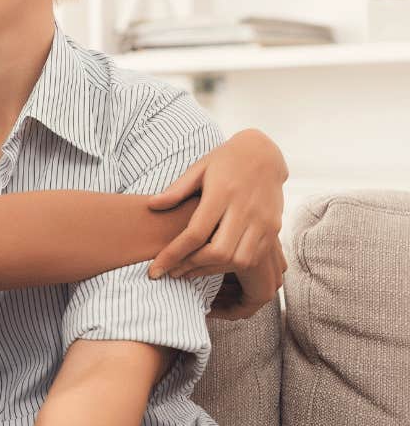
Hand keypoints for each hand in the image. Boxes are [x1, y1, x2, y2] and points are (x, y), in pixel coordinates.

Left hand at [145, 129, 287, 318]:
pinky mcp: (274, 228)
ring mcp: (263, 220)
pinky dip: (231, 266)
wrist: (264, 154)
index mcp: (221, 193)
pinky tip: (213, 264)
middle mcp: (245, 209)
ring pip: (239, 260)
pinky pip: (254, 257)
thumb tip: (151, 206)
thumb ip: (176, 190)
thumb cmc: (224, 161)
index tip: (154, 270)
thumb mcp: (198, 169)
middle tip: (171, 272)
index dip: (173, 255)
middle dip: (191, 267)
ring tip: (189, 270)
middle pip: (218, 252)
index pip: (194, 233)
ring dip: (212, 270)